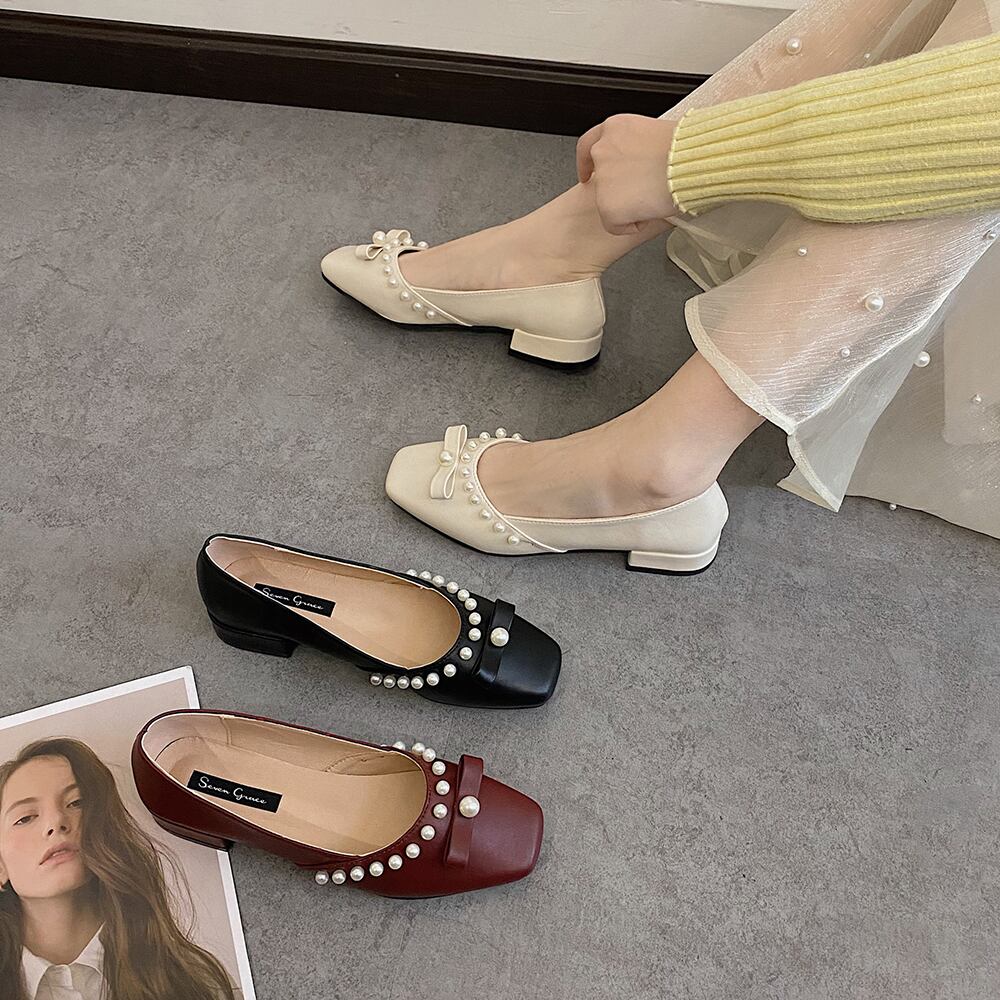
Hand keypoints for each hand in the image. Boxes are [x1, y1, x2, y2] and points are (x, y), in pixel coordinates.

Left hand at [576, 113, 681, 235]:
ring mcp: (602, 179)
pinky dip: (631, 225)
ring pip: (609, 205)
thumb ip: (636, 147)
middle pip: (600, 180)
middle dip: (616, 190)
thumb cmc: (688, 148)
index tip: (587, 175)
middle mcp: (602, 150)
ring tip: (654, 198)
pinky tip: (650, 212)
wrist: (693, 161)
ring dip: (629, 207)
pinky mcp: (607, 206)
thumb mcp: (655, 134)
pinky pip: (614, 225)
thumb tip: (640, 163)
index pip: (588, 146)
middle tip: (640, 193)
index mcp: (613, 128)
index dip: (586, 164)